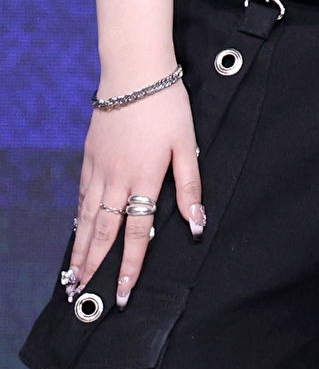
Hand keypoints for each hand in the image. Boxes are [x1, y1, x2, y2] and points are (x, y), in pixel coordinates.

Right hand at [69, 80, 203, 308]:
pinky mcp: (89, 156)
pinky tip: (77, 230)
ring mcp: (99, 168)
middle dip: (93, 267)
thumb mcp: (187, 144)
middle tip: (80, 295)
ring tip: (72, 275)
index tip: (121, 293)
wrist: (134, 73)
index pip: (136, 234)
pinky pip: (83, 195)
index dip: (130, 266)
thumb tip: (196, 224)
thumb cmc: (167, 106)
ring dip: (79, 248)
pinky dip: (78, 218)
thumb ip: (190, 187)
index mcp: (144, 179)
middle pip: (103, 232)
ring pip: (86, 217)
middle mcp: (117, 179)